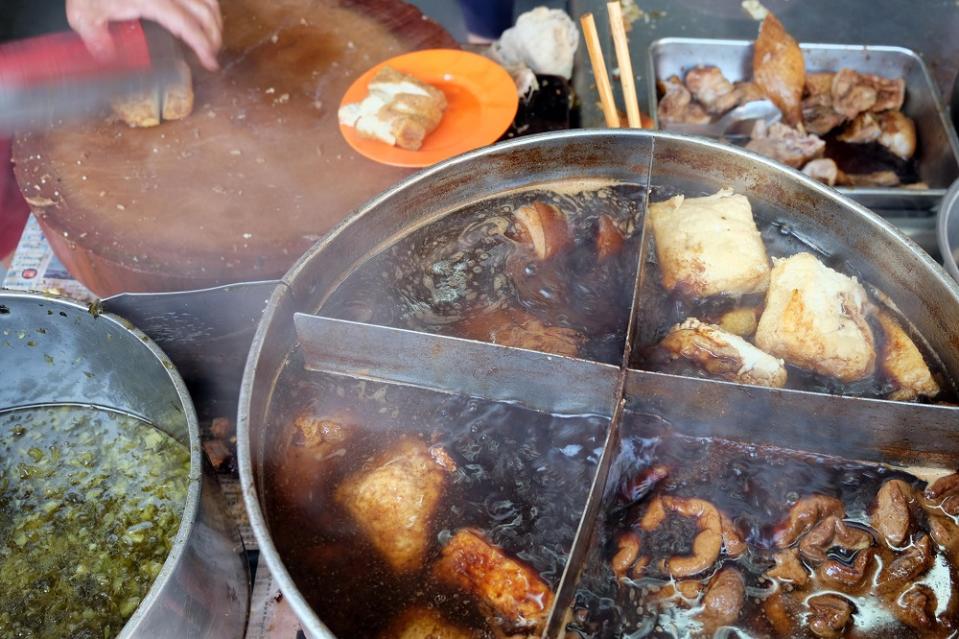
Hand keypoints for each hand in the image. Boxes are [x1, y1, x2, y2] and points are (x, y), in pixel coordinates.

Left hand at [66, 0, 222, 70]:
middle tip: (212, 53)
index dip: (203, 45)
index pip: (187, 26)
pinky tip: (203, 13)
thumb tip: (107, 57)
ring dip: (215, 18)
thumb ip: (96, 38)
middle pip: (205, 12)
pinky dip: (207, 3)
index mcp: (151, 1)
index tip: (211, 62)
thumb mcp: (83, 13)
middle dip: (214, 35)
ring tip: (212, 35)